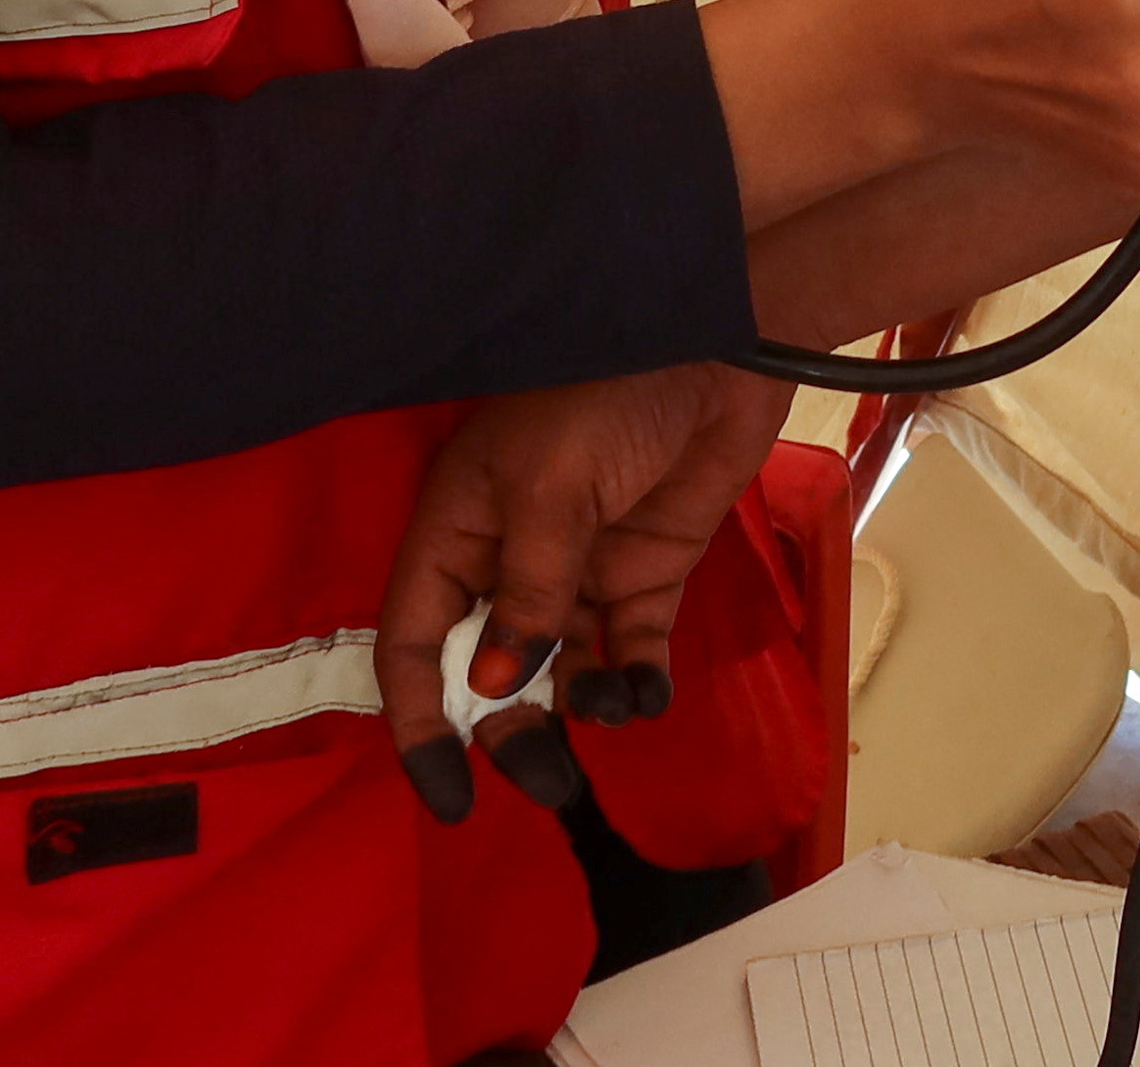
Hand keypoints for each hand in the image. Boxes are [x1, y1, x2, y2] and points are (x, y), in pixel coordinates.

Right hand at [374, 365, 788, 822]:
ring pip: (561, 670)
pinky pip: (631, 650)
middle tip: (548, 782)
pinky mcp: (650, 572)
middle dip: (509, 729)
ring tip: (611, 714)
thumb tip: (498, 683)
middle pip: (488, 671)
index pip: (416, 642)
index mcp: (459, 531)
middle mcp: (511, 560)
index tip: (448, 794)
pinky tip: (648, 697)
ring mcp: (583, 570)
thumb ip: (529, 593)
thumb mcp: (551, 488)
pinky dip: (637, 684)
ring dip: (579, 709)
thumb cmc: (612, 394)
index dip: (420, 721)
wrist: (723, 346)